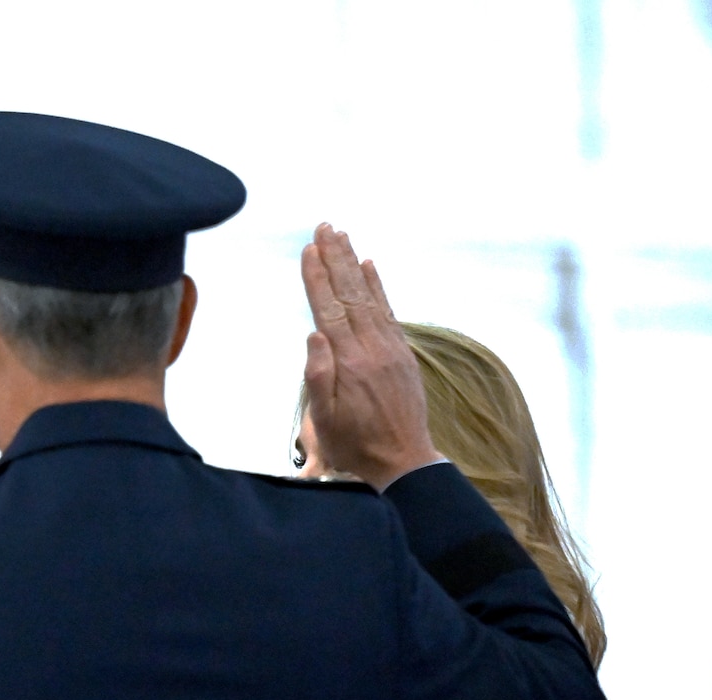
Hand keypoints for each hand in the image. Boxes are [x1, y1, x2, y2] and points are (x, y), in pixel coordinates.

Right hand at [299, 224, 439, 489]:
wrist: (403, 461)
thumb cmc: (355, 445)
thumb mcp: (326, 420)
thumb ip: (319, 376)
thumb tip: (314, 333)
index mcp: (349, 362)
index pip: (329, 309)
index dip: (317, 278)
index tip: (308, 249)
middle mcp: (372, 348)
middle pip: (350, 293)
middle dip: (336, 257)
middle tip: (325, 225)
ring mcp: (390, 348)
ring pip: (369, 295)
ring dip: (354, 262)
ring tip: (343, 235)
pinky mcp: (402, 354)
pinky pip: (388, 310)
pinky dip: (378, 285)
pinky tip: (370, 266)